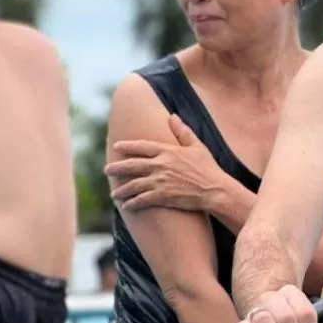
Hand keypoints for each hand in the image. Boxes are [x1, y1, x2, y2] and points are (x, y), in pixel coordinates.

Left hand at [106, 114, 226, 213]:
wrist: (215, 190)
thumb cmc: (209, 168)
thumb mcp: (198, 146)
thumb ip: (183, 131)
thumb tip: (172, 116)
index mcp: (168, 151)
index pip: (142, 146)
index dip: (128, 146)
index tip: (117, 147)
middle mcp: (160, 165)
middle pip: (132, 165)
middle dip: (117, 168)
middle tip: (106, 170)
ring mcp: (160, 181)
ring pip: (134, 185)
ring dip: (122, 190)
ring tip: (114, 194)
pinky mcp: (163, 196)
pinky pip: (142, 199)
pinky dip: (133, 203)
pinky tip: (127, 205)